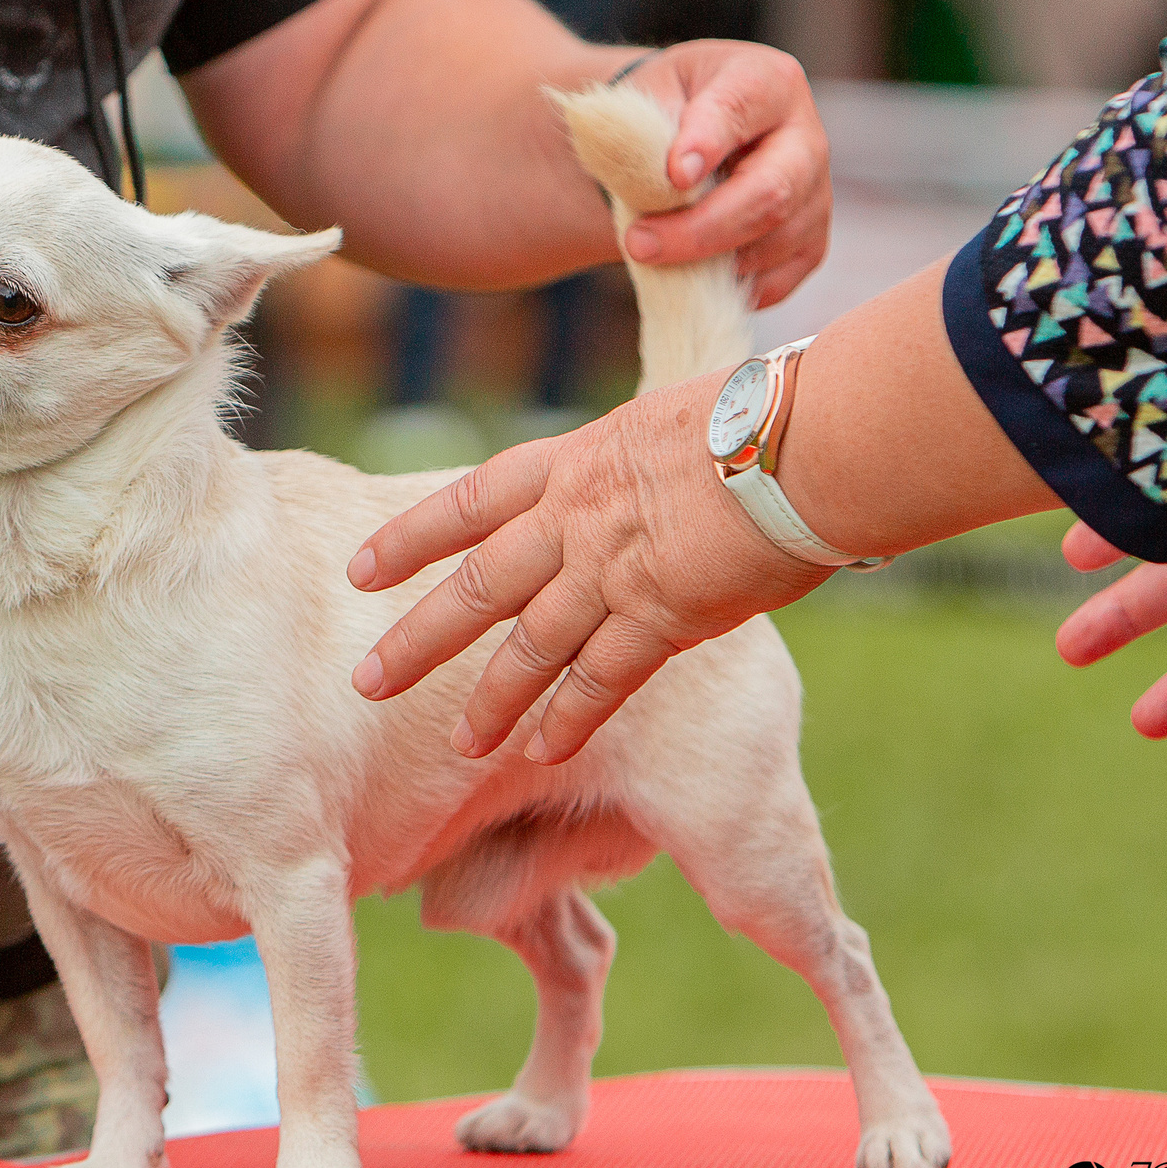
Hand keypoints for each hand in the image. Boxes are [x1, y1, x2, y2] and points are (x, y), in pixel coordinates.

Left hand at [347, 378, 832, 762]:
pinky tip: (541, 754)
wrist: (805, 436)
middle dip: (417, 637)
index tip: (361, 568)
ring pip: (530, 646)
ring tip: (457, 744)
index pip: (469, 501)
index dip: (410, 537)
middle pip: (478, 587)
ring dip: (491, 700)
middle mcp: (576, 517)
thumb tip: (646, 470)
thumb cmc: (767, 413)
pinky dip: (569, 720)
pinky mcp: (662, 615)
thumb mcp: (674, 414)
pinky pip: (601, 681)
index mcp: (576, 459)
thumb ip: (637, 459)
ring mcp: (612, 569)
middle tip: (365, 681)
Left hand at [615, 41, 831, 306]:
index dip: (706, 144)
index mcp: (767, 82)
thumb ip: (654, 129)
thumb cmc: (668, 111)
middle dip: (700, 229)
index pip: (739, 111)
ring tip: (650, 254)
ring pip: (771, 246)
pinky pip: (775, 283)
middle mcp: (806, 138)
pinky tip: (689, 275)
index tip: (673, 176)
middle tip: (638, 244)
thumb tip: (672, 185)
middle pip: (771, 195)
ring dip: (704, 262)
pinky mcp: (810, 244)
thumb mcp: (651, 95)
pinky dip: (727, 288)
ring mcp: (816, 195)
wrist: (689, 139)